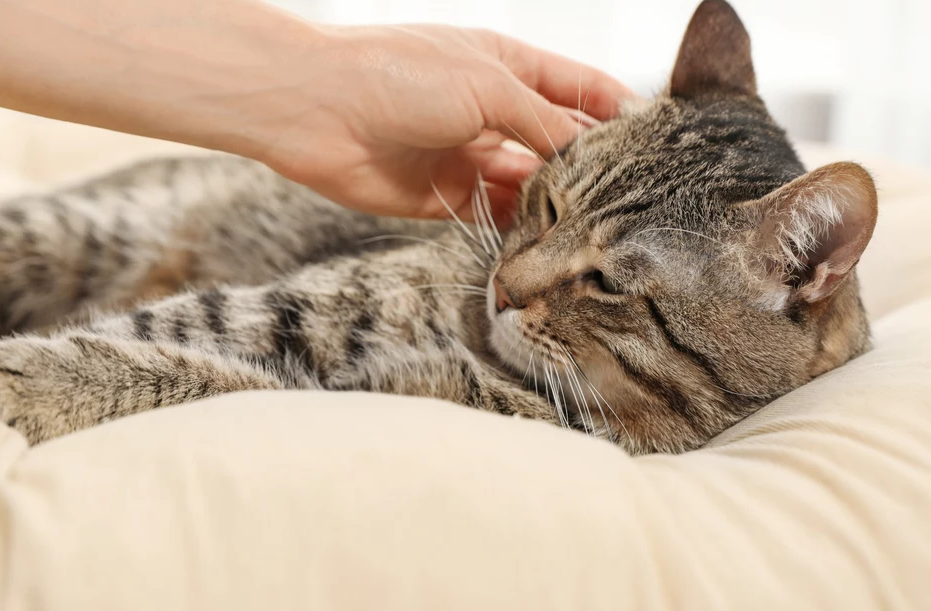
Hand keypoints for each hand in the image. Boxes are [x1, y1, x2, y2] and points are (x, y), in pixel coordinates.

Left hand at [248, 24, 634, 222]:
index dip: (619, 111)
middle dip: (592, 167)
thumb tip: (591, 153)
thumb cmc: (398, 75)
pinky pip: (494, 214)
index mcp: (507, 65)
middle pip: (557, 142)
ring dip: (557, 203)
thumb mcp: (488, 85)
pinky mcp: (444, 195)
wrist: (314, 109)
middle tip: (631, 199)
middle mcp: (492, 110)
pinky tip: (547, 242)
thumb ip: (543, 122)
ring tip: (594, 228)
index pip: (579, 89)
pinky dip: (519, 227)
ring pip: (530, 184)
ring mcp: (469, 153)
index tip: (660, 140)